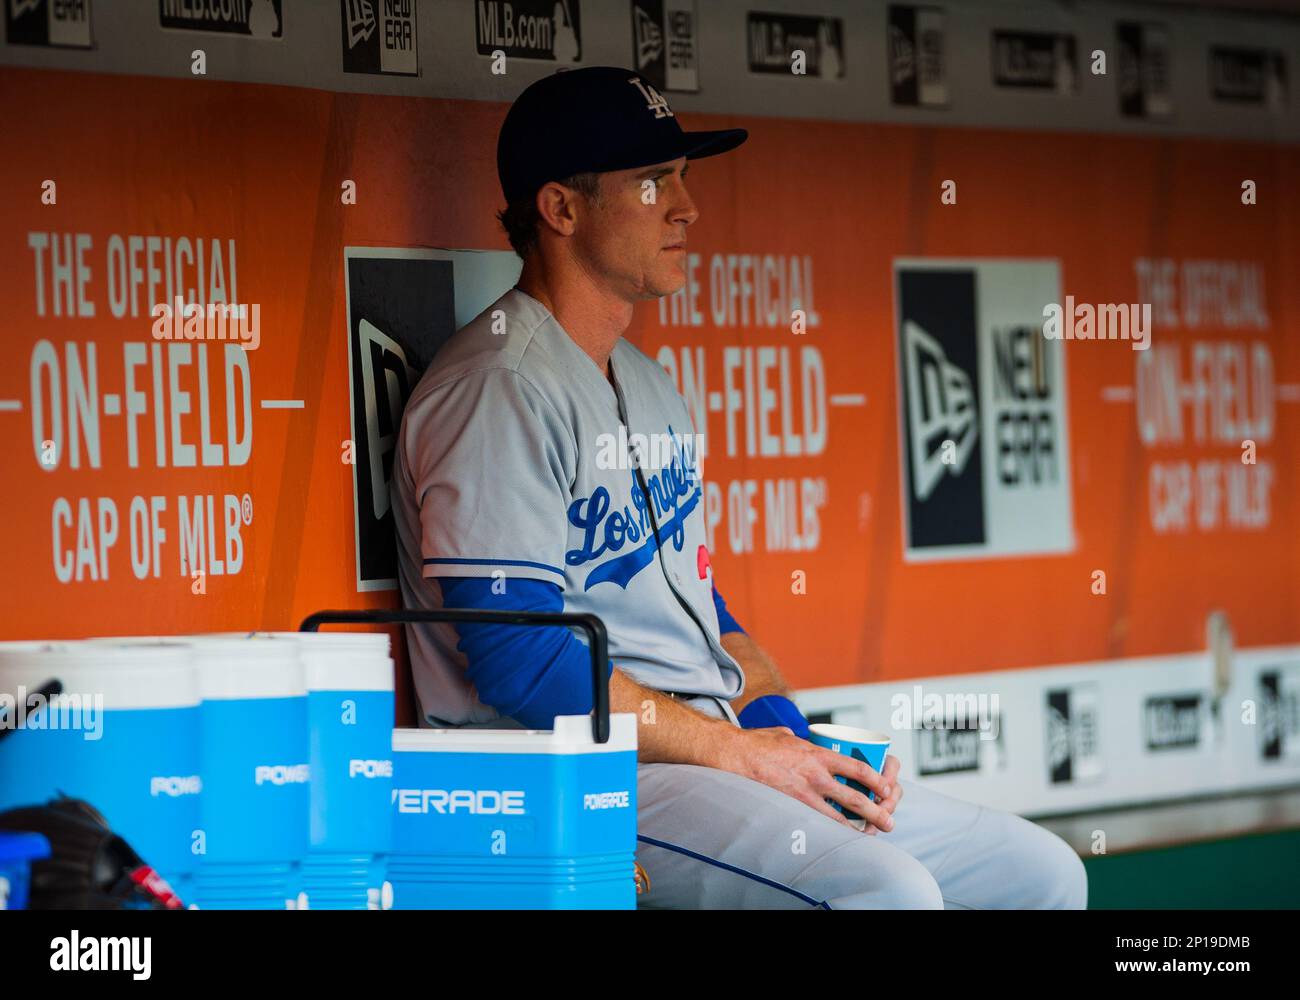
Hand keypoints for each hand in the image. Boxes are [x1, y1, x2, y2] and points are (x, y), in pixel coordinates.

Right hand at [718, 726, 896, 833]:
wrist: (734, 755)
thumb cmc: (757, 743)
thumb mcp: (785, 735)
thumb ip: (798, 740)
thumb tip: (800, 740)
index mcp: (817, 754)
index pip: (856, 767)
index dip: (876, 779)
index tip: (887, 787)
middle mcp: (815, 775)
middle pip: (854, 797)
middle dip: (876, 811)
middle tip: (888, 820)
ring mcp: (802, 794)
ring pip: (838, 817)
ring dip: (858, 828)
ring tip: (870, 836)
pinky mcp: (789, 807)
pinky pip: (815, 824)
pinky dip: (830, 833)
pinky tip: (839, 840)